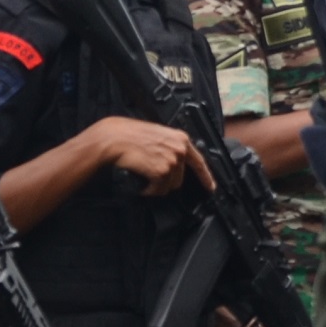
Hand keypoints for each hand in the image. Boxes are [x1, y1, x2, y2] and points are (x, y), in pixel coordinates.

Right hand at [83, 117, 209, 194]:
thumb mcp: (158, 135)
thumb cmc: (130, 136)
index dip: (206, 177)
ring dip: (156, 186)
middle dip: (166, 182)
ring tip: (143, 176)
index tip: (210, 187)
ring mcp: (172, 160)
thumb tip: (175, 163)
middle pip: (180, 178)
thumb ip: (171, 146)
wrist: (115, 138)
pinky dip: (148, 190)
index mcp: (181, 139)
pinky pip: (157, 190)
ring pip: (169, 186)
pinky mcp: (162, 171)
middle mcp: (181, 149)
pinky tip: (141, 183)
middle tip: (150, 175)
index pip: (199, 162)